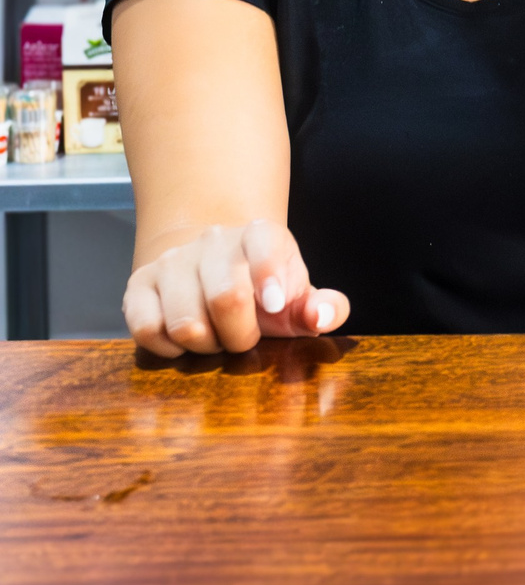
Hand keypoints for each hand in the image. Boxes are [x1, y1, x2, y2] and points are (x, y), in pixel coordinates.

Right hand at [123, 221, 347, 358]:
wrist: (213, 266)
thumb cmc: (265, 289)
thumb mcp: (299, 296)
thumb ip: (325, 307)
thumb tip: (321, 317)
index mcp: (261, 235)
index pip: (265, 244)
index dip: (271, 276)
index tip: (276, 306)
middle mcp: (213, 240)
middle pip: (226, 297)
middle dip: (240, 335)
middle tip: (243, 339)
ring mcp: (172, 261)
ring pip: (184, 322)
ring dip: (205, 345)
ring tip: (215, 338)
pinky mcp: (138, 285)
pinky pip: (146, 329)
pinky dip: (168, 348)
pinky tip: (184, 341)